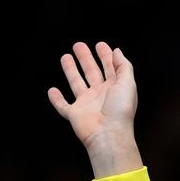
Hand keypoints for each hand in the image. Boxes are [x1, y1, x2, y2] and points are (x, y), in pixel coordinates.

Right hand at [48, 41, 142, 176]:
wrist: (108, 135)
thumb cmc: (120, 111)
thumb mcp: (128, 84)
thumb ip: (123, 66)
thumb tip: (117, 52)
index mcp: (114, 89)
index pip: (110, 69)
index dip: (106, 57)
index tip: (101, 45)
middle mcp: (100, 95)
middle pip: (92, 73)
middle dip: (86, 59)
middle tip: (79, 46)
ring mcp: (87, 105)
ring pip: (77, 84)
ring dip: (71, 71)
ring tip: (65, 57)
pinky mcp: (75, 115)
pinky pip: (63, 107)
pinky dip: (57, 100)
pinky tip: (52, 91)